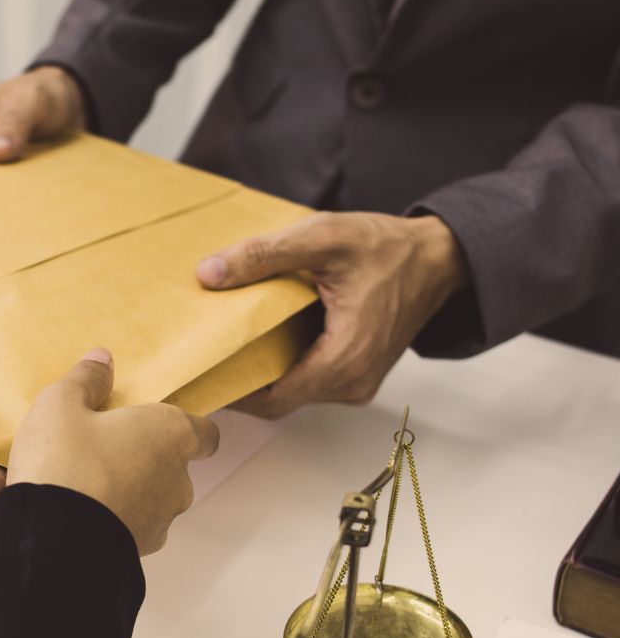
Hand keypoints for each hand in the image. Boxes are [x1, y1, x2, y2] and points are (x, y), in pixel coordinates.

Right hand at [0, 349, 219, 554]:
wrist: (55, 541)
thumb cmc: (69, 459)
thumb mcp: (62, 405)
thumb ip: (84, 379)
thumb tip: (102, 359)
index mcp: (170, 437)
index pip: (204, 433)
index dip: (185, 427)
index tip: (158, 423)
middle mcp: (172, 483)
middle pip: (155, 464)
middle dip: (118, 455)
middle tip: (73, 440)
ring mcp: (151, 522)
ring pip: (114, 494)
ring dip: (74, 481)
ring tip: (7, 463)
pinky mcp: (124, 552)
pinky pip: (87, 521)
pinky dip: (51, 507)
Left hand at [196, 212, 470, 418]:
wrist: (439, 258)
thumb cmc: (388, 248)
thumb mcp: (324, 238)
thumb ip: (265, 255)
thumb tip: (209, 273)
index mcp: (344, 359)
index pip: (272, 399)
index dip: (232, 392)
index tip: (197, 376)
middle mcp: (351, 383)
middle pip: (279, 400)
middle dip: (240, 381)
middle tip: (202, 359)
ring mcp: (356, 382)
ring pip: (293, 391)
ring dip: (261, 371)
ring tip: (225, 344)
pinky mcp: (356, 374)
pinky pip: (309, 380)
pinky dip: (283, 364)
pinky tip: (261, 339)